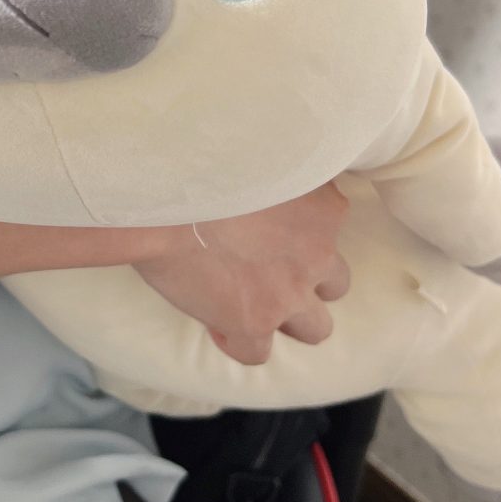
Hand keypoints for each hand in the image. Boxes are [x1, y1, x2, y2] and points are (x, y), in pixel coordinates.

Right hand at [133, 183, 351, 364]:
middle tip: (264, 270)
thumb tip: (266, 183)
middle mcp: (316, 253)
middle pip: (335, 285)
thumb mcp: (261, 150)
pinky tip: (215, 322)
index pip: (330, 228)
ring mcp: (288, 293)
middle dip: (305, 282)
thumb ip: (281, 168)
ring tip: (247, 304)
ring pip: (314, 328)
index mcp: (323, 209)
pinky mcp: (253, 322)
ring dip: (285, 318)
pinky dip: (236, 340)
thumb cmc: (202, 163)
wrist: (166, 195)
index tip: (263, 230)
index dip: (298, 234)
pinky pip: (256, 352)